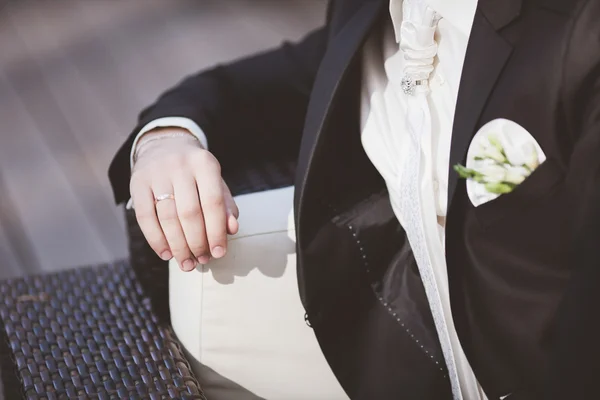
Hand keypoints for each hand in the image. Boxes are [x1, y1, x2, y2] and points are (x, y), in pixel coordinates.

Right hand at [129, 128, 238, 271]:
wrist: (164, 146)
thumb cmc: (195, 173)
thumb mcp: (215, 182)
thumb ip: (226, 206)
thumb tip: (231, 230)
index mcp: (205, 164)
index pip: (212, 203)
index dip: (216, 232)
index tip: (218, 252)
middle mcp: (180, 165)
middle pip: (189, 213)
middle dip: (196, 242)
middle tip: (201, 260)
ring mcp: (156, 173)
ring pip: (167, 218)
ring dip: (178, 246)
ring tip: (186, 262)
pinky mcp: (137, 183)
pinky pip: (145, 218)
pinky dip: (156, 240)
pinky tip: (166, 254)